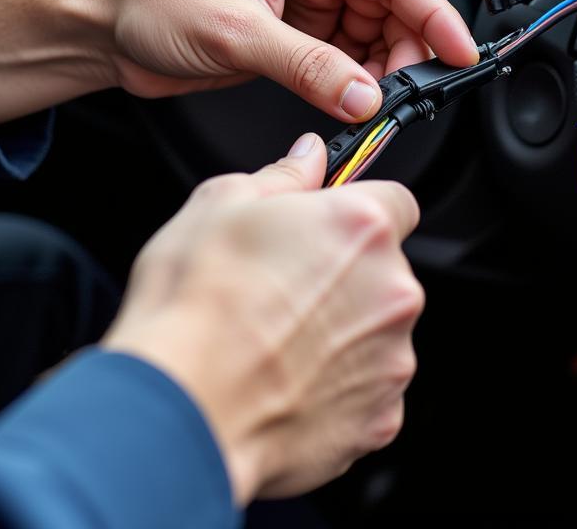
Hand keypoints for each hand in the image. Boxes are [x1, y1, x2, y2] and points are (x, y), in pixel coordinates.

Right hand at [101, 132, 423, 504]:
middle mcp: (392, 291)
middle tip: (280, 282)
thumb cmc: (193, 307)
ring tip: (273, 337)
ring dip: (340, 328)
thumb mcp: (220, 204)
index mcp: (361, 227)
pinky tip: (282, 380)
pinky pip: (365, 388)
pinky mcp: (379, 420)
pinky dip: (335, 384)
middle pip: (383, 269)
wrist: (182, 410)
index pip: (395, 200)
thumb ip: (283, 175)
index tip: (328, 222)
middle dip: (343, 272)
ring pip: (374, 329)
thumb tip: (308, 157)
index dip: (358, 208)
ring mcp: (391, 360)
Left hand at [108, 0, 477, 121]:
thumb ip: (307, 67)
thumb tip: (364, 94)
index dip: (431, 13)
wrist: (106, 25)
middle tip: (409, 93)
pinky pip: (341, 61)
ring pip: (370, 37)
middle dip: (405, 50)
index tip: (457, 51)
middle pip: (388, 6)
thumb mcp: (236, 33)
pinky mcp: (290, 37)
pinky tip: (355, 101)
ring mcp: (302, 3)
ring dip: (380, 72)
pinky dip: (353, 83)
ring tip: (381, 104)